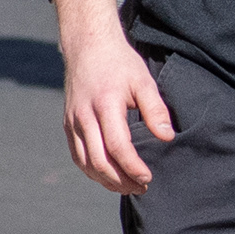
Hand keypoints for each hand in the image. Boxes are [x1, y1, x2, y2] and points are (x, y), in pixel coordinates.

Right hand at [61, 25, 175, 191]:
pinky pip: (77, 156)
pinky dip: (92, 171)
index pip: (117, 146)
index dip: (132, 167)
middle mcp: (84, 116)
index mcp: (105, 104)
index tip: (148, 177)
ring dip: (106, 180)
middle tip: (142, 187)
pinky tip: (109, 177)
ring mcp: (72, 121)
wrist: (87, 46)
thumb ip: (156, 109)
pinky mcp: (67, 124)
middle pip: (99, 161)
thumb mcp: (143, 80)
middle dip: (121, 180)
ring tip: (128, 187)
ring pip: (85, 163)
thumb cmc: (120, 63)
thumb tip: (167, 137)